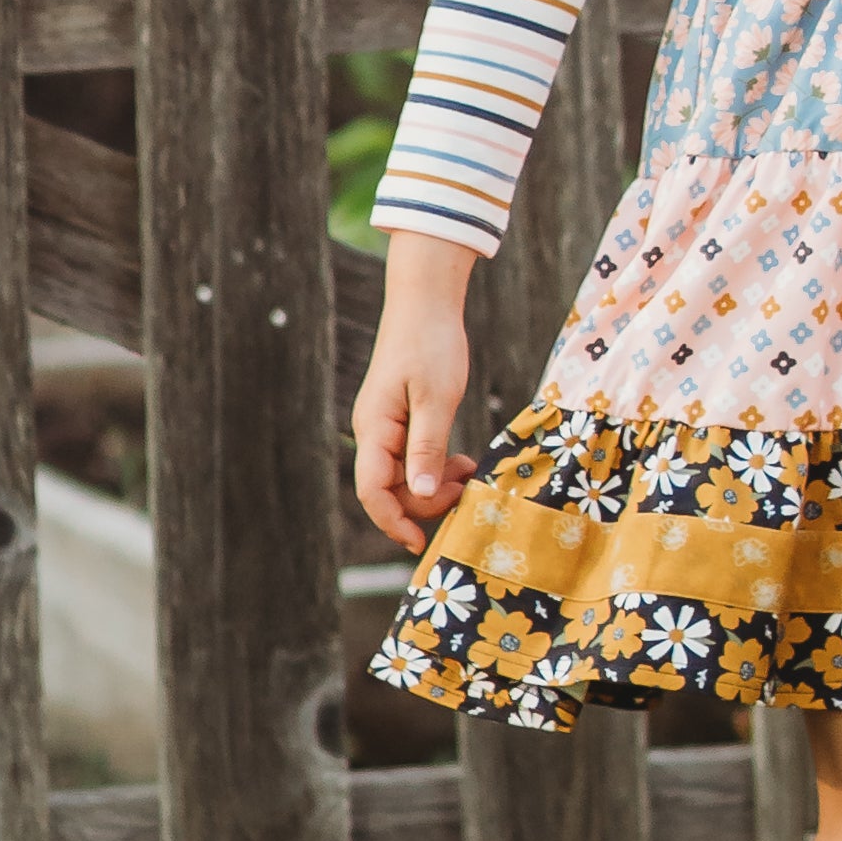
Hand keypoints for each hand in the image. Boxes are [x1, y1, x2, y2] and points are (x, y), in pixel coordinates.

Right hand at [352, 233, 480, 551]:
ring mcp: (385, 425)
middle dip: (426, 501)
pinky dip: (436, 466)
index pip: (372, 492)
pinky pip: (412, 457)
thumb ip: (427, 449)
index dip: (393, 521)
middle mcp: (373, 431)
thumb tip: (422, 494)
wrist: (426, 299)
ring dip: (434, 484)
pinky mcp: (400, 417)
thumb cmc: (432, 343)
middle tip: (467, 490)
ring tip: (469, 473)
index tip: (419, 541)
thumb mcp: (436, 399)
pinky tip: (461, 460)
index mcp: (375, 429)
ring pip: (403, 475)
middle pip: (389, 489)